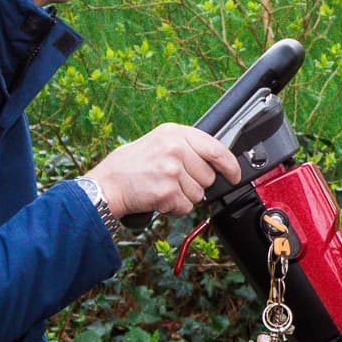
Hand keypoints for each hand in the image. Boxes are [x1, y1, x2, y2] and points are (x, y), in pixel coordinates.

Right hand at [88, 122, 241, 217]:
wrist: (107, 184)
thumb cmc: (131, 165)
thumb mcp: (159, 142)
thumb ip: (186, 147)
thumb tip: (216, 161)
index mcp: (175, 133)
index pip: (216, 148)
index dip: (230, 165)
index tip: (234, 175)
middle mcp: (175, 148)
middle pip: (209, 176)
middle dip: (195, 184)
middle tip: (172, 180)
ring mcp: (171, 170)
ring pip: (199, 194)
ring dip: (183, 197)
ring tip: (162, 188)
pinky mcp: (167, 191)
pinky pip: (186, 207)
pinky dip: (174, 208)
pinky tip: (159, 197)